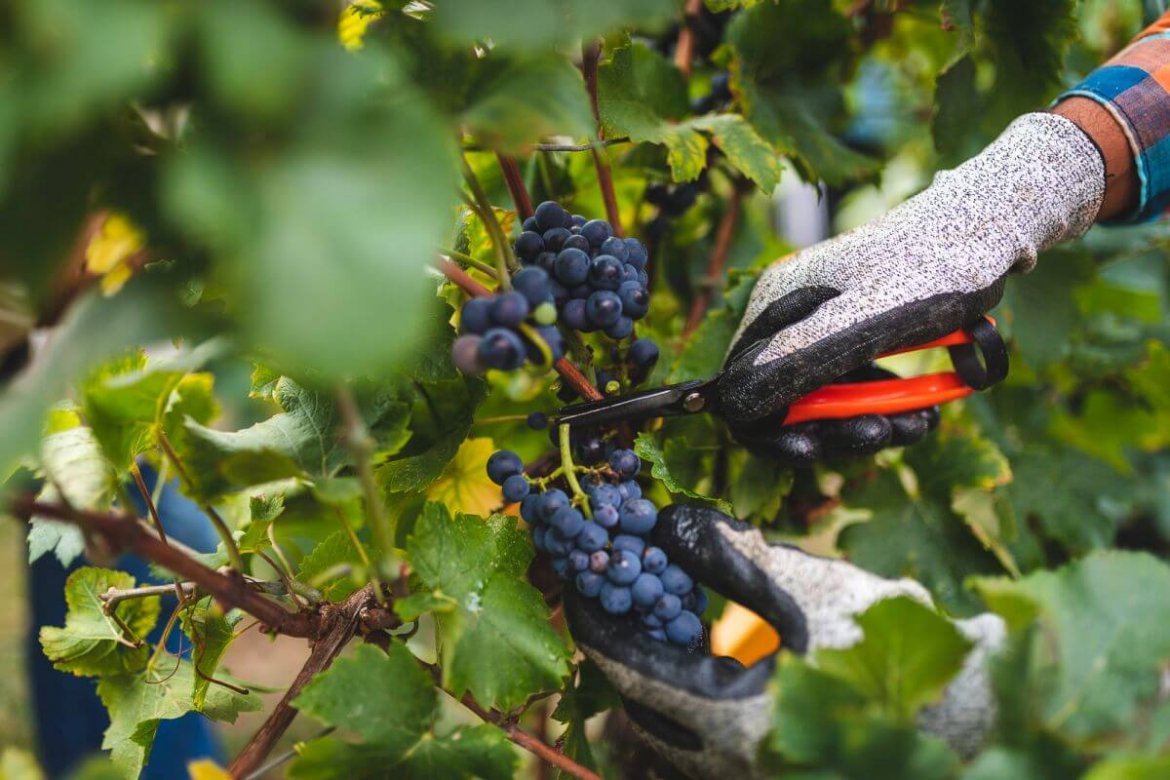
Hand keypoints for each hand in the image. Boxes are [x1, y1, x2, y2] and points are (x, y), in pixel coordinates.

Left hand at [564, 504, 1005, 779]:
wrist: (967, 711)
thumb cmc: (895, 652)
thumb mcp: (812, 591)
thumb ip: (737, 558)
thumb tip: (673, 523)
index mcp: (728, 722)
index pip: (626, 669)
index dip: (594, 620)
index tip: (574, 580)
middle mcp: (725, 764)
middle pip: (634, 705)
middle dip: (618, 646)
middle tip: (612, 593)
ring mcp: (744, 775)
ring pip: (663, 730)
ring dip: (649, 674)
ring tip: (653, 618)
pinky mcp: (765, 770)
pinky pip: (697, 741)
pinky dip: (683, 696)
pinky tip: (700, 654)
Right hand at [717, 113, 1105, 445]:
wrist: (989, 226)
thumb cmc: (927, 266)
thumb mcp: (862, 320)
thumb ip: (798, 359)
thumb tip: (738, 399)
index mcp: (778, 304)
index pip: (744, 382)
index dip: (769, 426)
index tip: (810, 449)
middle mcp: (792, 314)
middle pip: (789, 396)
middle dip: (835, 428)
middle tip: (882, 435)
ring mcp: (824, 323)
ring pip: (829, 396)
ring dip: (869, 420)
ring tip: (918, 425)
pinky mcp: (858, 332)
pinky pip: (858, 382)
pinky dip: (887, 402)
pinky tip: (924, 412)